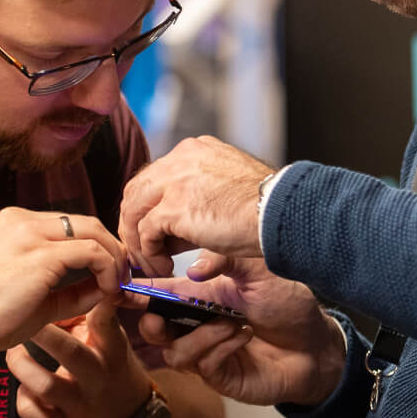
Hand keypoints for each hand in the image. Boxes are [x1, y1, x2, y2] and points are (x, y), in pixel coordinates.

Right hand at [0, 208, 128, 360]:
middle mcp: (23, 220)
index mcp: (16, 224)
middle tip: (124, 277)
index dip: (98, 246)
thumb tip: (107, 288)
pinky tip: (107, 291)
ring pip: (93, 231)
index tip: (111, 272)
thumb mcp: (36, 298)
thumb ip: (72, 289)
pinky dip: (107, 269)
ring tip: (118, 287)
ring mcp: (30, 233)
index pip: (71, 225)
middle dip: (113, 248)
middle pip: (87, 222)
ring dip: (114, 259)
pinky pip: (91, 251)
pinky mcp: (40, 253)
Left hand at [6, 299, 152, 417]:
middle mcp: (96, 375)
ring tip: (14, 353)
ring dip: (22, 367)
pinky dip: (24, 402)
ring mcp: (80, 402)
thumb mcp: (107, 336)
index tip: (80, 287)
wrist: (124, 413)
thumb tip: (49, 292)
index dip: (95, 303)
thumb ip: (81, 314)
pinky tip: (23, 388)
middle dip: (44, 334)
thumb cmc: (108, 362)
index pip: (105, 322)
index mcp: (110, 348)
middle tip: (24, 318)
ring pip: (46, 386)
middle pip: (70, 352)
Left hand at [119, 136, 270, 274]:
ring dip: (139, 242)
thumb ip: (195, 201)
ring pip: (134, 210)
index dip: (149, 207)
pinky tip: (164, 268)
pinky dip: (149, 253)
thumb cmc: (265, 209)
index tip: (154, 233)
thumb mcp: (226, 191)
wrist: (282, 214)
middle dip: (135, 224)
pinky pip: (145, 232)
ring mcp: (175, 180)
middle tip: (144, 251)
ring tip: (153, 265)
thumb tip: (169, 235)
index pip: (155, 176)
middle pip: (138, 190)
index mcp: (195, 150)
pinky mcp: (174, 207)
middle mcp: (181, 158)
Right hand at [133, 253, 344, 407]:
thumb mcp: (259, 271)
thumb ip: (226, 260)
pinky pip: (204, 367)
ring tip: (229, 322)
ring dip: (199, 337)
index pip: (159, 294)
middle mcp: (198, 326)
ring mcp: (209, 353)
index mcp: (200, 296)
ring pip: (175, 353)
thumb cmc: (288, 303)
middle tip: (161, 318)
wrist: (316, 342)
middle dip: (150, 324)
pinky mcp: (223, 376)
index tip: (122, 289)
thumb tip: (193, 268)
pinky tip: (242, 335)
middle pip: (153, 330)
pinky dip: (220, 349)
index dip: (138, 293)